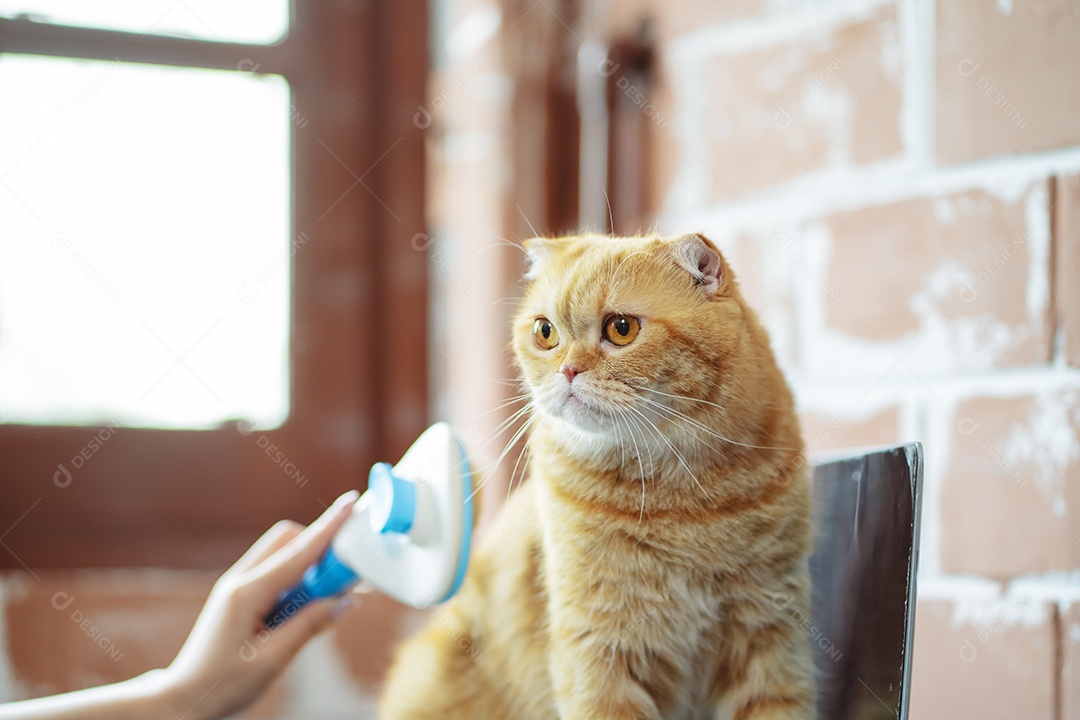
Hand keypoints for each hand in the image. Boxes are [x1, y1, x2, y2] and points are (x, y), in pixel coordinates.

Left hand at [156, 490, 359, 719]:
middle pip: (288, 540)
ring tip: (326, 598)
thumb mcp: (271, 661)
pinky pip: (276, 573)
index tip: (350, 503)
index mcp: (247, 593)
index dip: (329, 527)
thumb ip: (310, 626)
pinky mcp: (242, 595)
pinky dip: (297, 580)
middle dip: (319, 546)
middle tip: (344, 575)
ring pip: (282, 554)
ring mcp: (239, 585)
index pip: (298, 552)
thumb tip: (346, 602)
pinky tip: (304, 607)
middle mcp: (241, 580)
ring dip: (309, 566)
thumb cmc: (221, 685)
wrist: (183, 698)